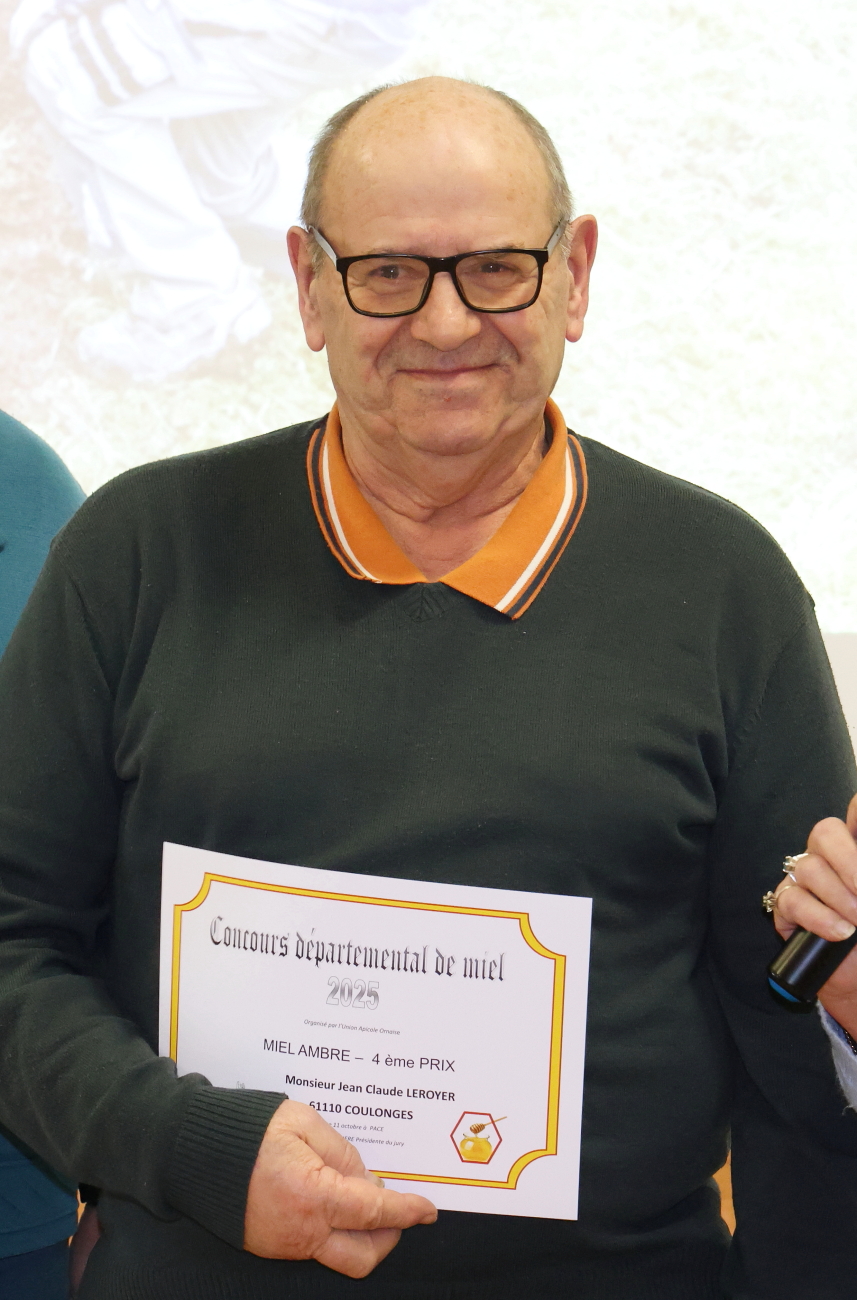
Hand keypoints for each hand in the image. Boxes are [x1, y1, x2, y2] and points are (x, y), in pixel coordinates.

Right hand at [243, 1099, 436, 1276]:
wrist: (195, 1150)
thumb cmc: (247, 1130)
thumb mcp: (305, 1123)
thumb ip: (342, 1152)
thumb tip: (366, 1179)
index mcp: (314, 1195)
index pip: (375, 1212)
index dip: (407, 1211)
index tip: (428, 1210)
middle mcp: (301, 1230)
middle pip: (362, 1256)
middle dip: (389, 1237)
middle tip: (398, 1209)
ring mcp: (284, 1244)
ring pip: (338, 1255)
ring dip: (360, 1236)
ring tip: (362, 1200)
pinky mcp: (269, 1246)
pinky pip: (312, 1248)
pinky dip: (332, 1231)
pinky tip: (332, 1202)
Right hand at [772, 792, 856, 1034]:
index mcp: (855, 848)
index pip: (853, 813)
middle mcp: (829, 856)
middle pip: (825, 832)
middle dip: (849, 862)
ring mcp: (803, 878)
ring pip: (809, 867)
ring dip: (840, 898)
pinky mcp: (784, 905)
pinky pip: (793, 900)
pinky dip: (820, 917)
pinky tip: (840, 933)